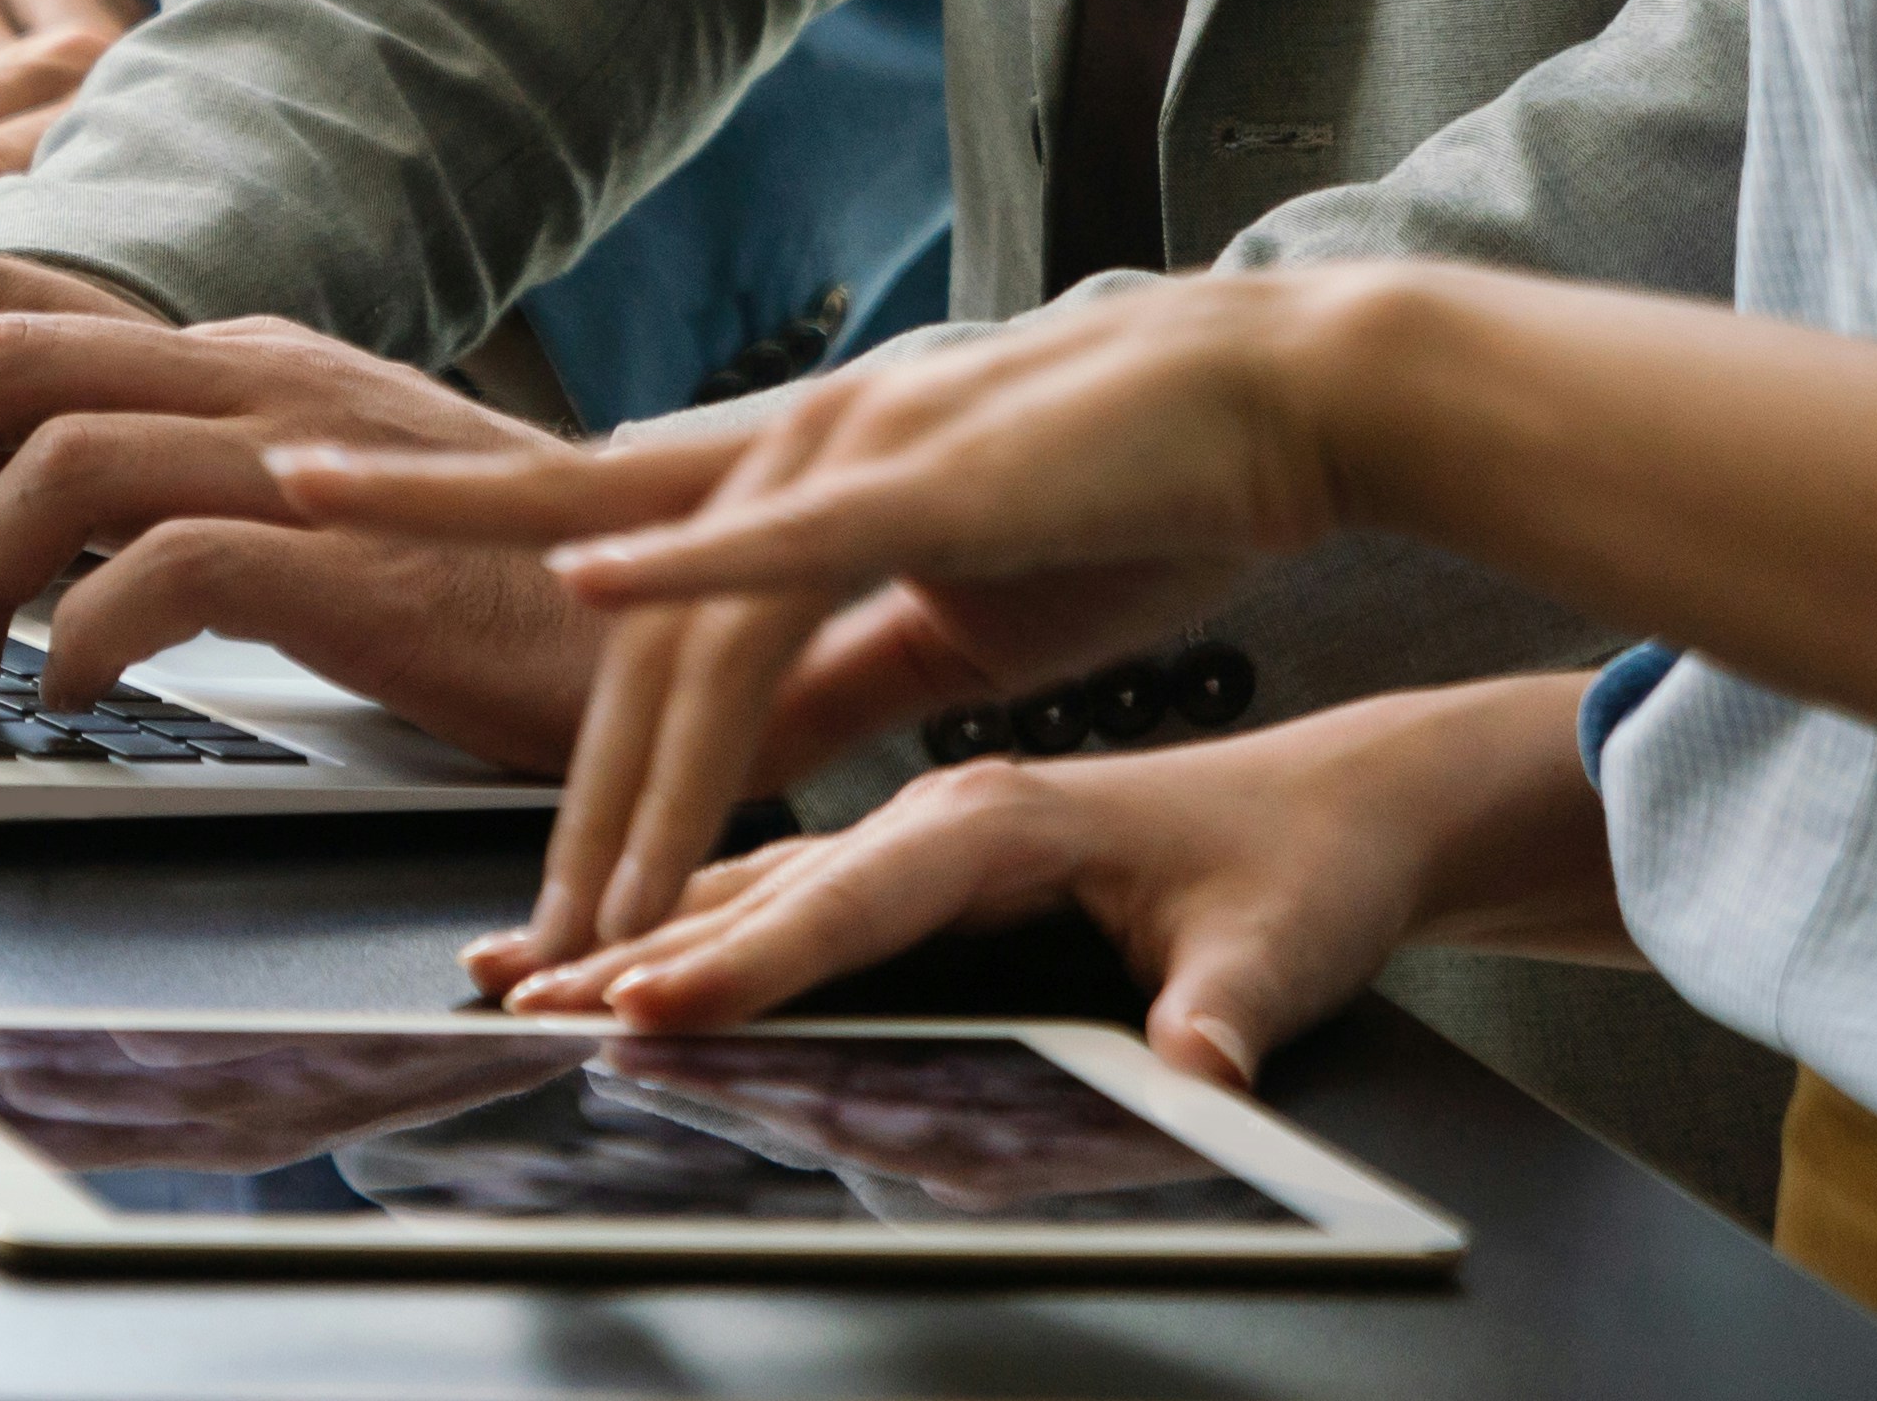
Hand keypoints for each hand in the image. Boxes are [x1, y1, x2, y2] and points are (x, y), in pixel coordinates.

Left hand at [0, 317, 620, 754]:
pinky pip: (173, 562)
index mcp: (232, 363)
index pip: (1, 327)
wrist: (678, 626)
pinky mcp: (358, 565)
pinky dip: (84, 628)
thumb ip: (181, 497)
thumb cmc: (486, 596)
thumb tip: (19, 548)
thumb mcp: (307, 512)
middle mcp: (255, 381)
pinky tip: (62, 695)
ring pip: (59, 452)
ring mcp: (308, 460)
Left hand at [279, 270, 1378, 970]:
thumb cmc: (1131, 497)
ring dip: (640, 782)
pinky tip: (586, 580)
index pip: (650, 639)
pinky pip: (784, 533)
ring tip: (599, 906)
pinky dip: (677, 559)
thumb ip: (839, 677)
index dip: (600, 769)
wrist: (1276, 399)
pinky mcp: (920, 468)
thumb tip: (743, 761)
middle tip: (538, 949)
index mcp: (795, 486)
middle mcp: (789, 451)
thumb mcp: (954, 622)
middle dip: (587, 810)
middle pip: (639, 650)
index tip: (569, 900)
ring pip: (700, 636)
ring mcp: (847, 447)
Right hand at [511, 680, 1593, 1082]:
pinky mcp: (927, 837)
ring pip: (753, 854)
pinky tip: (635, 928)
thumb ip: (1229, 1012)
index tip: (651, 991)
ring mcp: (927, 813)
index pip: (853, 891)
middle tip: (522, 988)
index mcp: (1009, 809)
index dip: (749, 947)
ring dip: (637, 904)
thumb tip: (1203, 1076)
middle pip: (765, 862)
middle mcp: (947, 801)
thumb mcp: (1289, 944)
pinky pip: (784, 865)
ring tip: (529, 959)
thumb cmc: (1312, 864)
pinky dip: (693, 894)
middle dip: (633, 923)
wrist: (1355, 805)